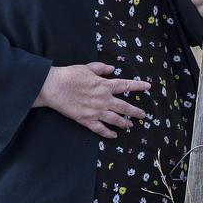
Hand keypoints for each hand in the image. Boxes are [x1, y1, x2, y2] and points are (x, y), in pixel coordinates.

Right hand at [32, 62, 150, 138]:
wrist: (54, 87)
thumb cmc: (70, 75)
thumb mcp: (87, 67)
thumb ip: (101, 68)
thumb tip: (112, 69)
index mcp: (104, 85)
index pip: (125, 86)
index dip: (138, 86)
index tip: (148, 87)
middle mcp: (103, 99)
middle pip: (124, 107)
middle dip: (135, 111)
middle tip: (143, 115)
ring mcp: (96, 111)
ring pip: (115, 120)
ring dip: (124, 123)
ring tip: (130, 125)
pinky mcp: (86, 120)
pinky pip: (100, 129)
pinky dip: (108, 133)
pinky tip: (114, 135)